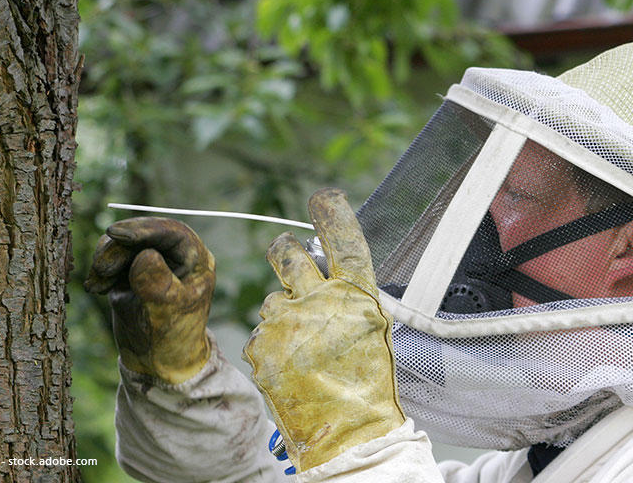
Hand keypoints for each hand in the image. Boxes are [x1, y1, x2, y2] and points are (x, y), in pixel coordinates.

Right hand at [84, 217, 214, 383]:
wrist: (157, 362)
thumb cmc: (173, 337)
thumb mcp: (167, 311)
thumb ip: (156, 283)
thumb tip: (144, 255)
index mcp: (195, 259)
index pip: (171, 232)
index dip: (144, 229)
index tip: (116, 234)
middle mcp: (174, 255)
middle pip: (143, 235)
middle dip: (117, 248)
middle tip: (101, 269)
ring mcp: (152, 261)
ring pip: (123, 244)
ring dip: (105, 260)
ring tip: (97, 286)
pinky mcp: (130, 271)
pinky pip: (111, 258)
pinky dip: (100, 269)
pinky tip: (96, 288)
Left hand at [243, 188, 404, 471]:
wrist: (349, 435)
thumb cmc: (368, 384)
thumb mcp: (371, 330)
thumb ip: (349, 297)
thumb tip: (326, 269)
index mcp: (357, 296)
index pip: (344, 240)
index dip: (332, 213)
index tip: (323, 197)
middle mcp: (320, 302)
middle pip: (287, 253)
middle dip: (283, 249)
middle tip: (284, 254)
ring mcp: (287, 323)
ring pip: (271, 298)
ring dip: (281, 313)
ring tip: (300, 346)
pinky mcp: (263, 346)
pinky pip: (261, 332)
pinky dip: (272, 344)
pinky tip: (290, 366)